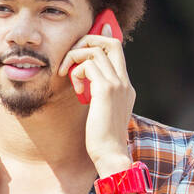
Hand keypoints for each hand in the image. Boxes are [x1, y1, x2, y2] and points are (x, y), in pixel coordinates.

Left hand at [58, 33, 133, 170]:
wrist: (111, 154)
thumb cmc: (103, 139)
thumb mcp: (102, 112)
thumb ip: (98, 95)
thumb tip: (86, 85)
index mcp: (126, 87)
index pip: (117, 51)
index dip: (100, 40)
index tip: (82, 45)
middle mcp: (124, 82)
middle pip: (111, 42)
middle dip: (88, 40)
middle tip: (72, 55)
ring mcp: (117, 84)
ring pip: (95, 50)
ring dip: (75, 57)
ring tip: (68, 75)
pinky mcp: (105, 90)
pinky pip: (88, 64)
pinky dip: (76, 71)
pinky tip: (75, 88)